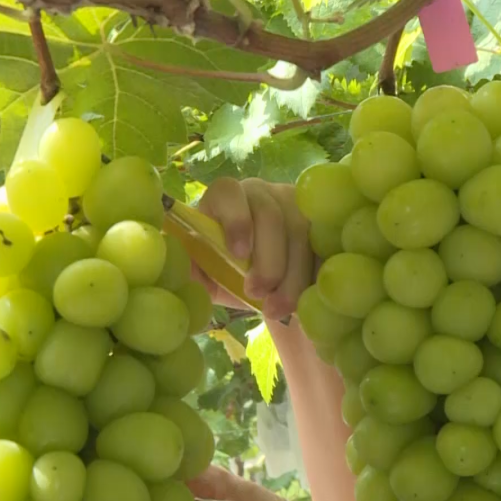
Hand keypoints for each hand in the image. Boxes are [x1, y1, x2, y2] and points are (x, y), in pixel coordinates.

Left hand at [193, 178, 313, 321]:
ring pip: (301, 232)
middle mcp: (261, 193)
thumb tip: (176, 270)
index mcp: (224, 198)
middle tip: (258, 294)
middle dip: (267, 259)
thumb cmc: (220, 269)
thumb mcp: (200, 270)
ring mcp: (294, 205)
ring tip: (279, 308)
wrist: (254, 280)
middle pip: (271, 215)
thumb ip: (188, 267)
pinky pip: (325, 244)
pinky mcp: (320, 224)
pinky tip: (307, 299)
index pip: (229, 193)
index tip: (238, 253)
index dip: (236, 219)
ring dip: (292, 275)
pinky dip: (315, 274)